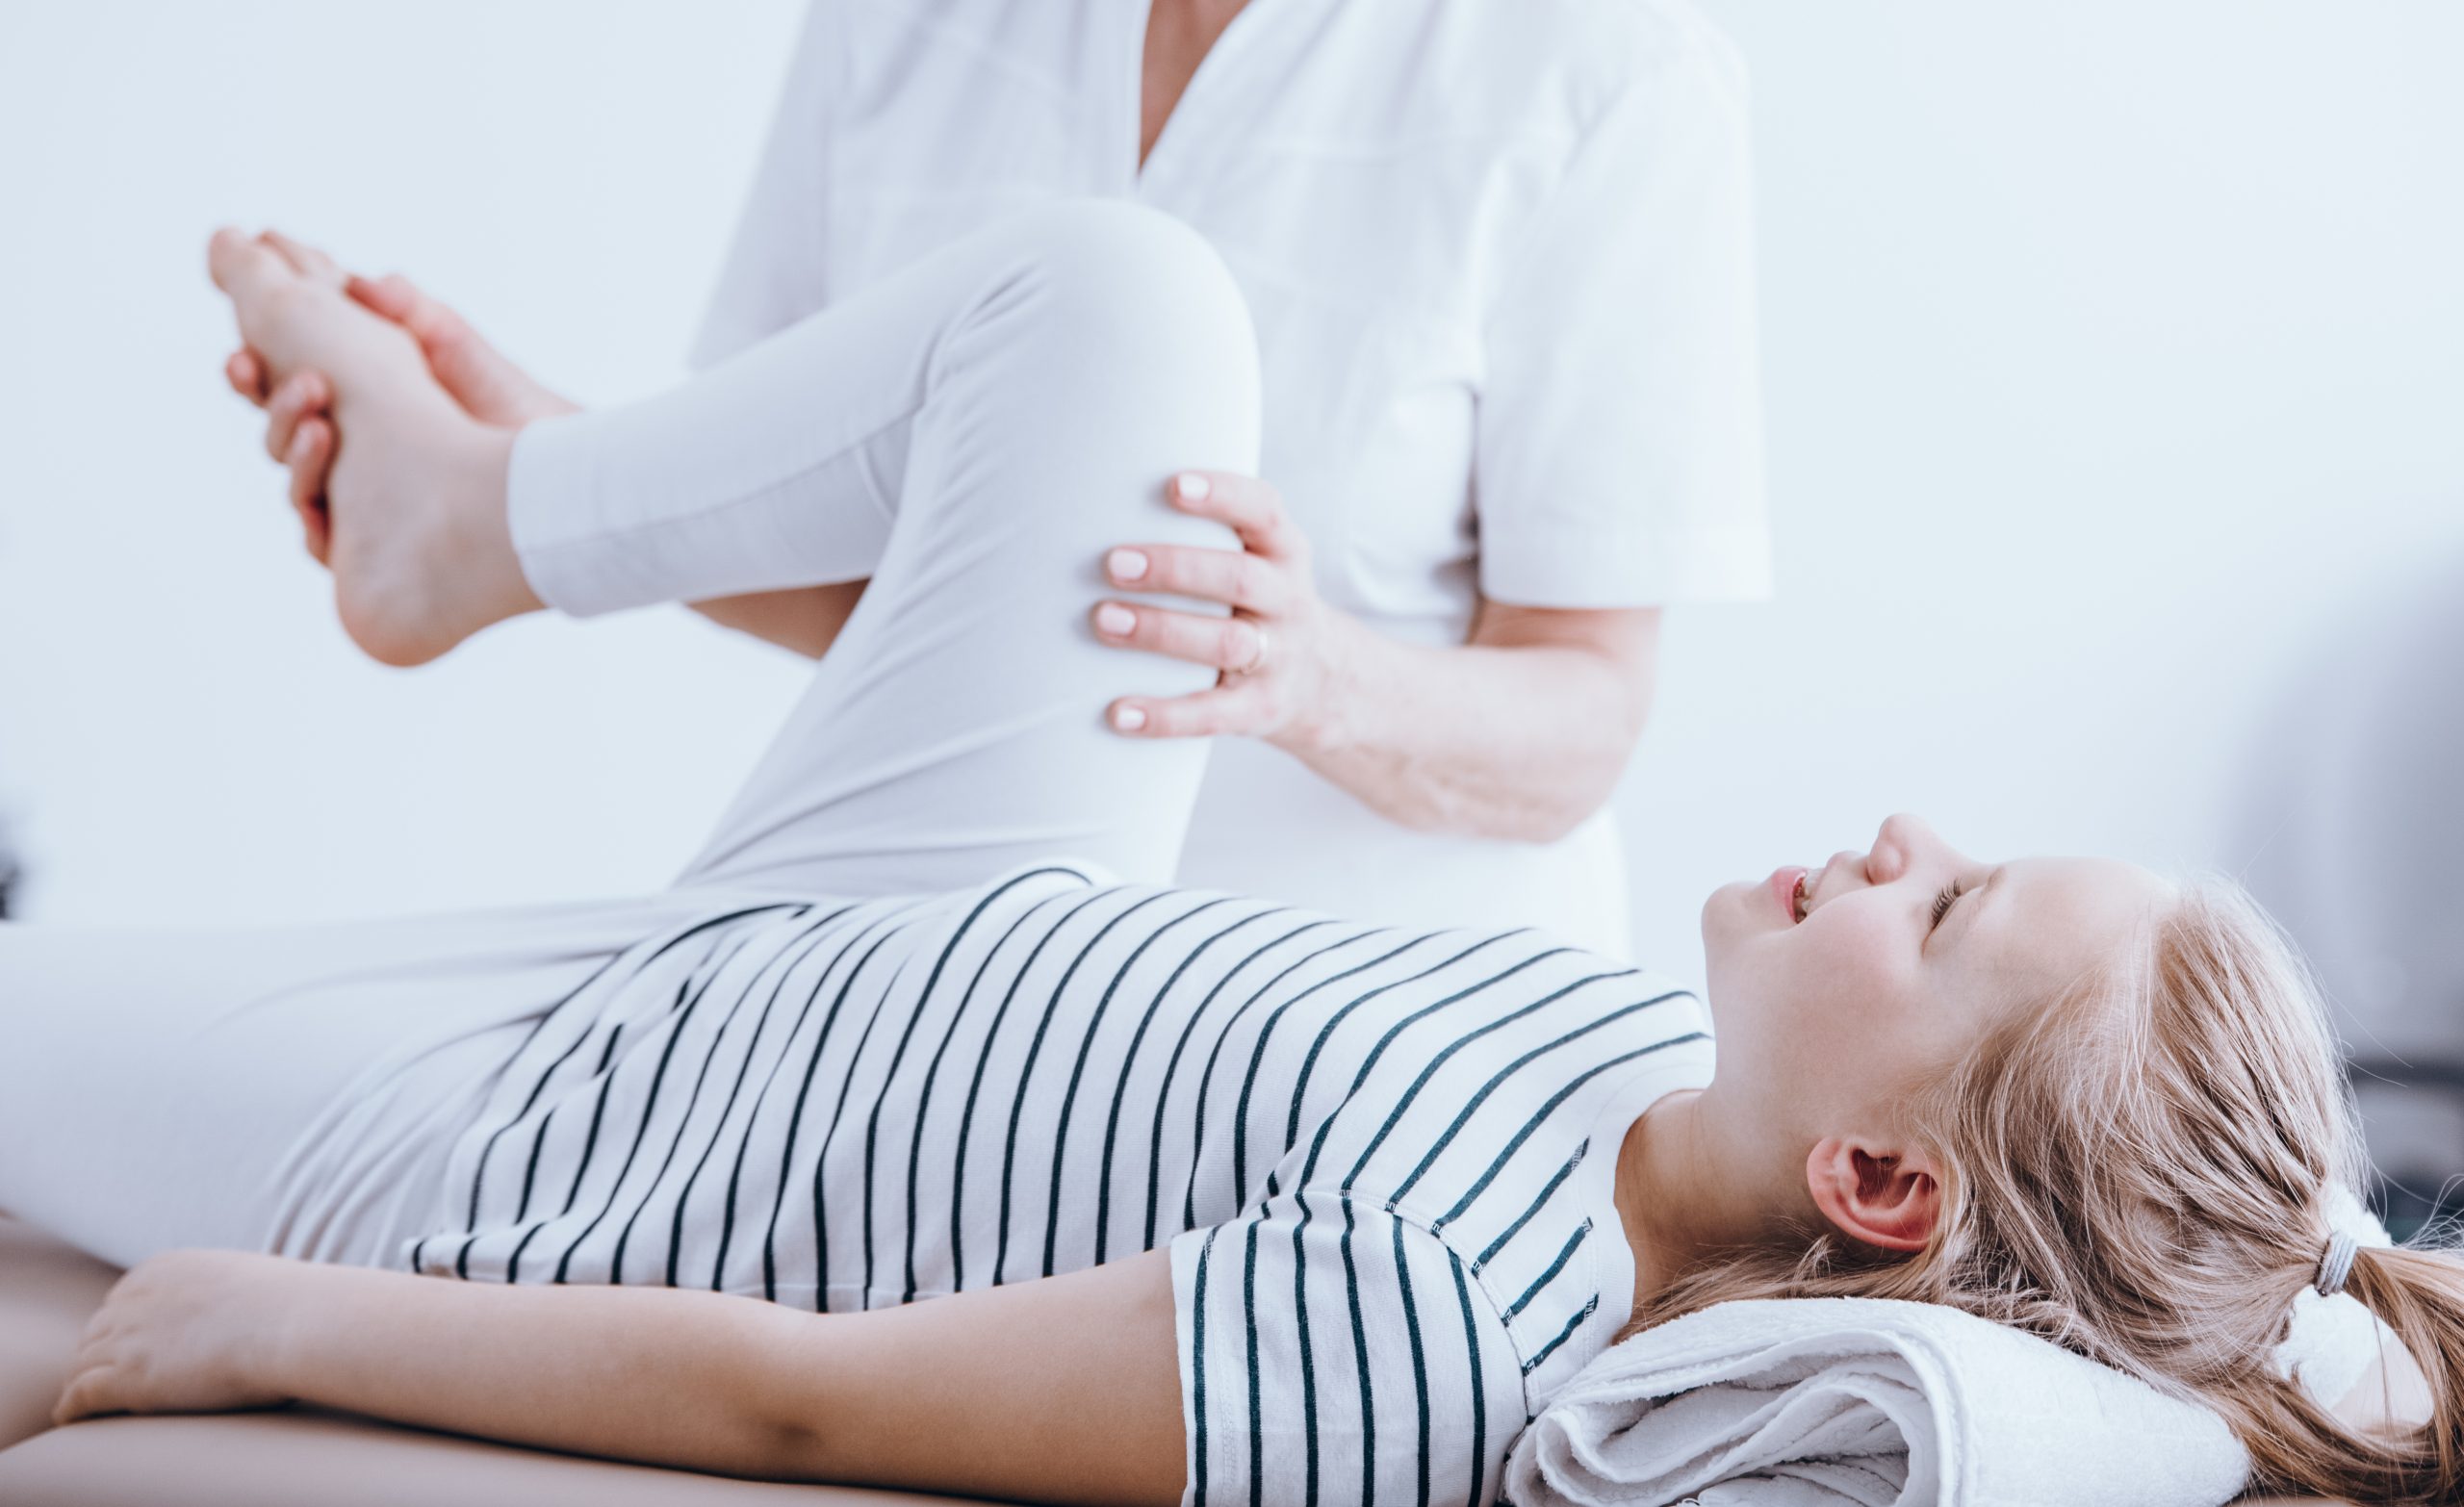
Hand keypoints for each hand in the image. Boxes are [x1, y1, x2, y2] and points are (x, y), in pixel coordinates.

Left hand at [52, 1249, 303, 1423]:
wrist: (291, 1322)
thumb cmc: (289, 1304)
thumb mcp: (243, 1276)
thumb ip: (220, 1287)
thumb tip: (241, 1302)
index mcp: (161, 1269)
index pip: (122, 1300)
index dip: (121, 1326)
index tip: (127, 1345)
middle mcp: (135, 1299)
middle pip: (96, 1331)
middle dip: (98, 1353)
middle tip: (105, 1377)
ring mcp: (125, 1338)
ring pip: (82, 1364)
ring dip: (83, 1382)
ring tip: (85, 1402)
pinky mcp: (123, 1378)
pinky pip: (78, 1396)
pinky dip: (70, 1408)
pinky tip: (71, 1418)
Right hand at [223, 236, 575, 563]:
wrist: (569, 486)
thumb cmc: (527, 419)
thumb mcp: (466, 358)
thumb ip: (418, 319)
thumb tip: (367, 280)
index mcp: (366, 407)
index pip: (291, 380)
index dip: (260, 358)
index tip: (245, 331)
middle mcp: (354, 457)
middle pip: (277, 426)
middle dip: (254, 392)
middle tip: (244, 364)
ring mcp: (361, 505)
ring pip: (293, 477)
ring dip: (285, 437)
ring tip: (313, 408)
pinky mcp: (373, 551)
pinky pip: (320, 533)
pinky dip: (314, 498)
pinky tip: (327, 454)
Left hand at [1091, 470, 1354, 749]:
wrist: (1322, 682)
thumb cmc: (1257, 603)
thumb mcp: (1259, 559)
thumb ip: (1208, 533)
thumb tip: (1099, 506)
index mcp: (1284, 553)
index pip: (1264, 512)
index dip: (1223, 496)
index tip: (1173, 485)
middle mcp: (1288, 602)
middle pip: (1241, 580)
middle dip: (1176, 569)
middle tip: (1113, 564)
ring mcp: (1278, 658)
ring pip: (1227, 643)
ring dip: (1162, 631)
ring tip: (1104, 620)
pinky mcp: (1259, 710)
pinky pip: (1213, 715)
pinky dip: (1164, 716)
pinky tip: (1119, 713)